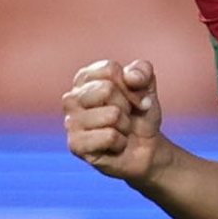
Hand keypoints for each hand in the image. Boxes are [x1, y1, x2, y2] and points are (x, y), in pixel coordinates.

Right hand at [64, 58, 167, 182]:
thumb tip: (131, 78)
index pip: (109, 70)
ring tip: (120, 130)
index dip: (130, 85)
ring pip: (112, 115)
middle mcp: (71, 98)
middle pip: (107, 90)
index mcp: (84, 78)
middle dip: (127, 106)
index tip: (133, 97)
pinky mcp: (76, 145)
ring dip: (125, 125)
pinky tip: (114, 145)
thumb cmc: (139, 115)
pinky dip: (120, 142)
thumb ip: (142, 71)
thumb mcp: (147, 87)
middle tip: (125, 116)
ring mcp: (70, 122)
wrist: (145, 148)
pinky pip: (110, 136)